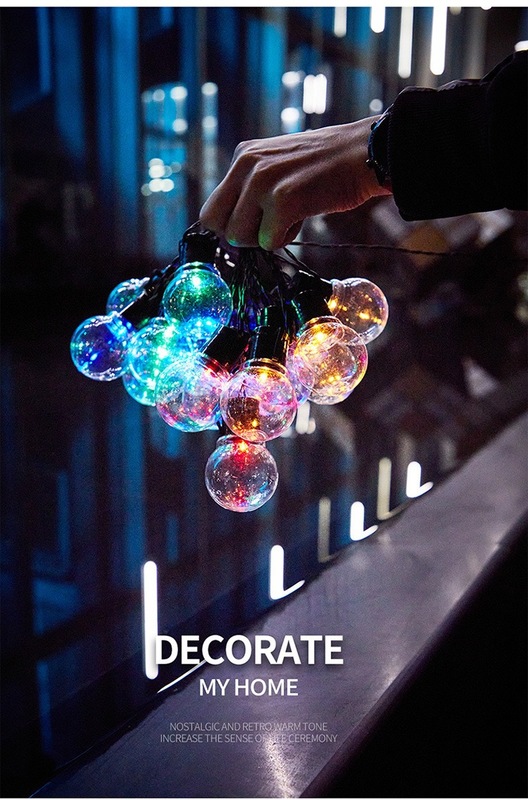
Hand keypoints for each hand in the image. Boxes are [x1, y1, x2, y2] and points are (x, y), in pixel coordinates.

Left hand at [200, 117, 391, 250]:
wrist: (364, 154)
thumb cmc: (324, 168)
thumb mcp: (277, 165)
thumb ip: (251, 188)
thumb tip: (230, 228)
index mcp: (243, 155)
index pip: (210, 208)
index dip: (230, 225)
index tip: (253, 225)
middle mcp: (247, 165)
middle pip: (216, 224)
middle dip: (241, 235)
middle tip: (269, 226)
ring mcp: (263, 182)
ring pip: (239, 236)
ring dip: (265, 237)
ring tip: (290, 217)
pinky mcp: (283, 200)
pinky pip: (268, 242)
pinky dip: (286, 238)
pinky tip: (303, 217)